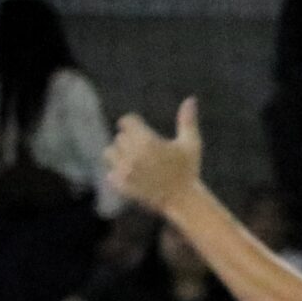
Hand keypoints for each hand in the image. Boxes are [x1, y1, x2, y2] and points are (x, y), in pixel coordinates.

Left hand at [106, 97, 203, 214]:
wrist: (183, 201)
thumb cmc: (188, 170)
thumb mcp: (191, 144)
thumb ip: (187, 121)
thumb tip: (191, 99)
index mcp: (147, 141)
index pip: (126, 121)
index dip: (134, 126)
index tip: (144, 134)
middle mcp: (133, 154)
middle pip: (119, 137)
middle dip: (130, 142)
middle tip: (147, 153)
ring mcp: (125, 170)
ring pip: (110, 152)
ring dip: (120, 156)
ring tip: (136, 164)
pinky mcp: (120, 184)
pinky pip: (110, 171)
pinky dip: (119, 174)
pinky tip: (134, 178)